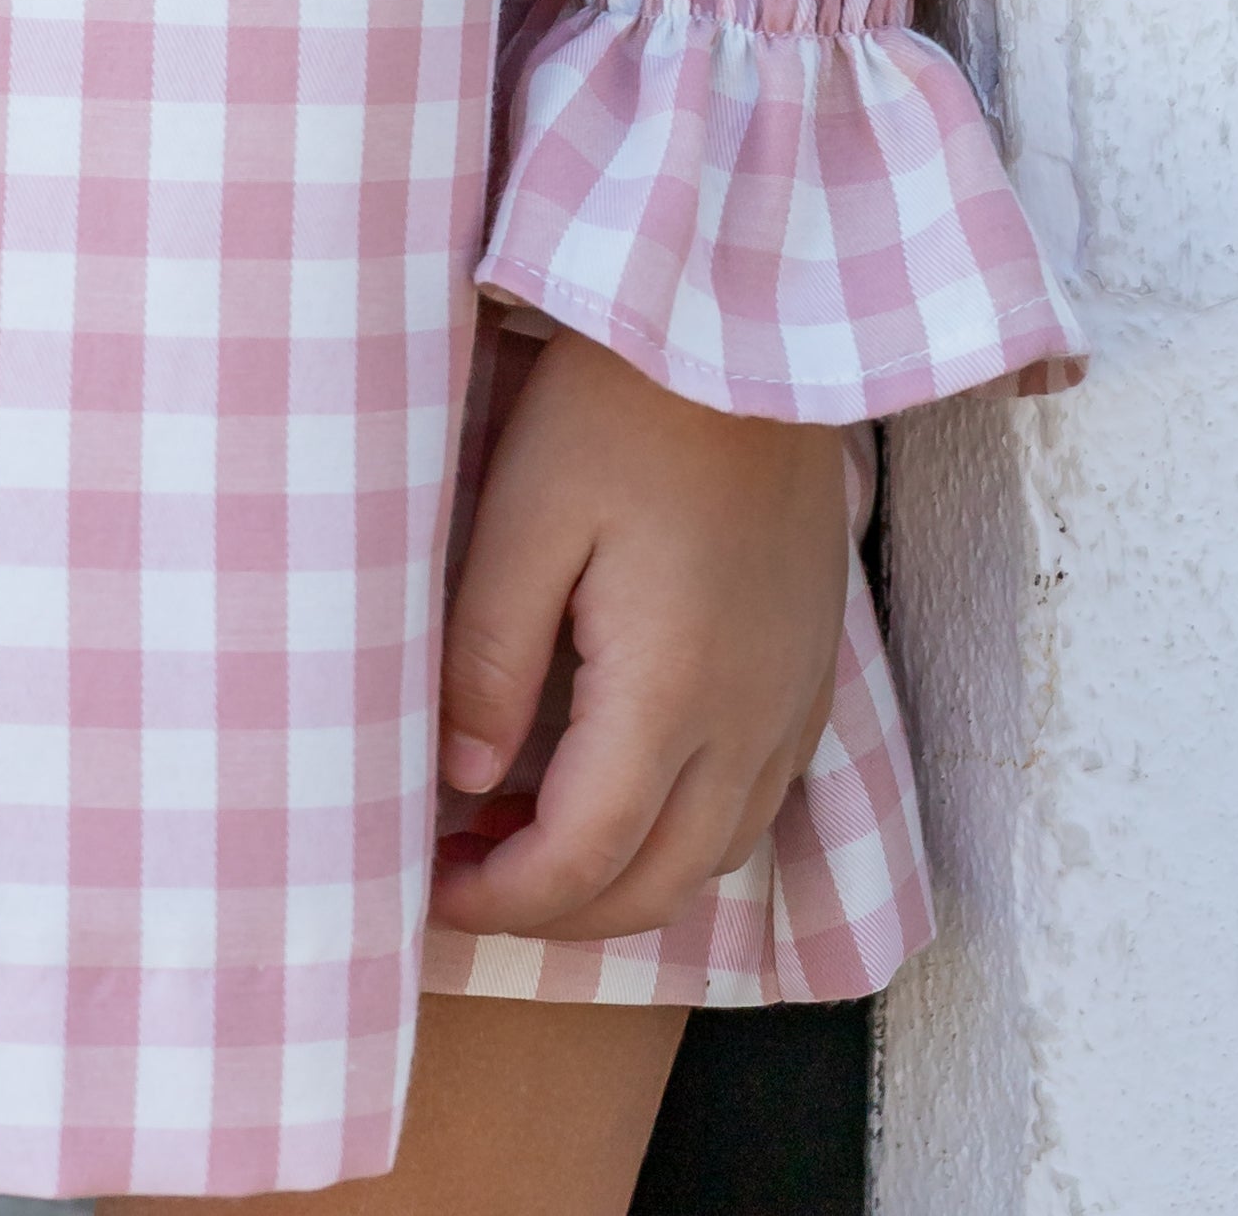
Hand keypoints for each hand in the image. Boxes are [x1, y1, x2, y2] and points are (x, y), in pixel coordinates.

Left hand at [429, 325, 850, 942]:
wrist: (754, 325)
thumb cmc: (623, 401)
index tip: (426, 886)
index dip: (499, 900)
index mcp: (671, 691)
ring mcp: (793, 698)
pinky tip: (617, 784)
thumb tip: (464, 779)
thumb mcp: (524, 511)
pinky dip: (681, 832)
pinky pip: (754, 802)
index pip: (582, 859)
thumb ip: (489, 655)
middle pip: (655, 887)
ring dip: (620, 879)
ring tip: (523, 835)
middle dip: (552, 911)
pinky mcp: (811, 667)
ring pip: (714, 857)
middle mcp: (749, 720)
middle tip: (462, 875)